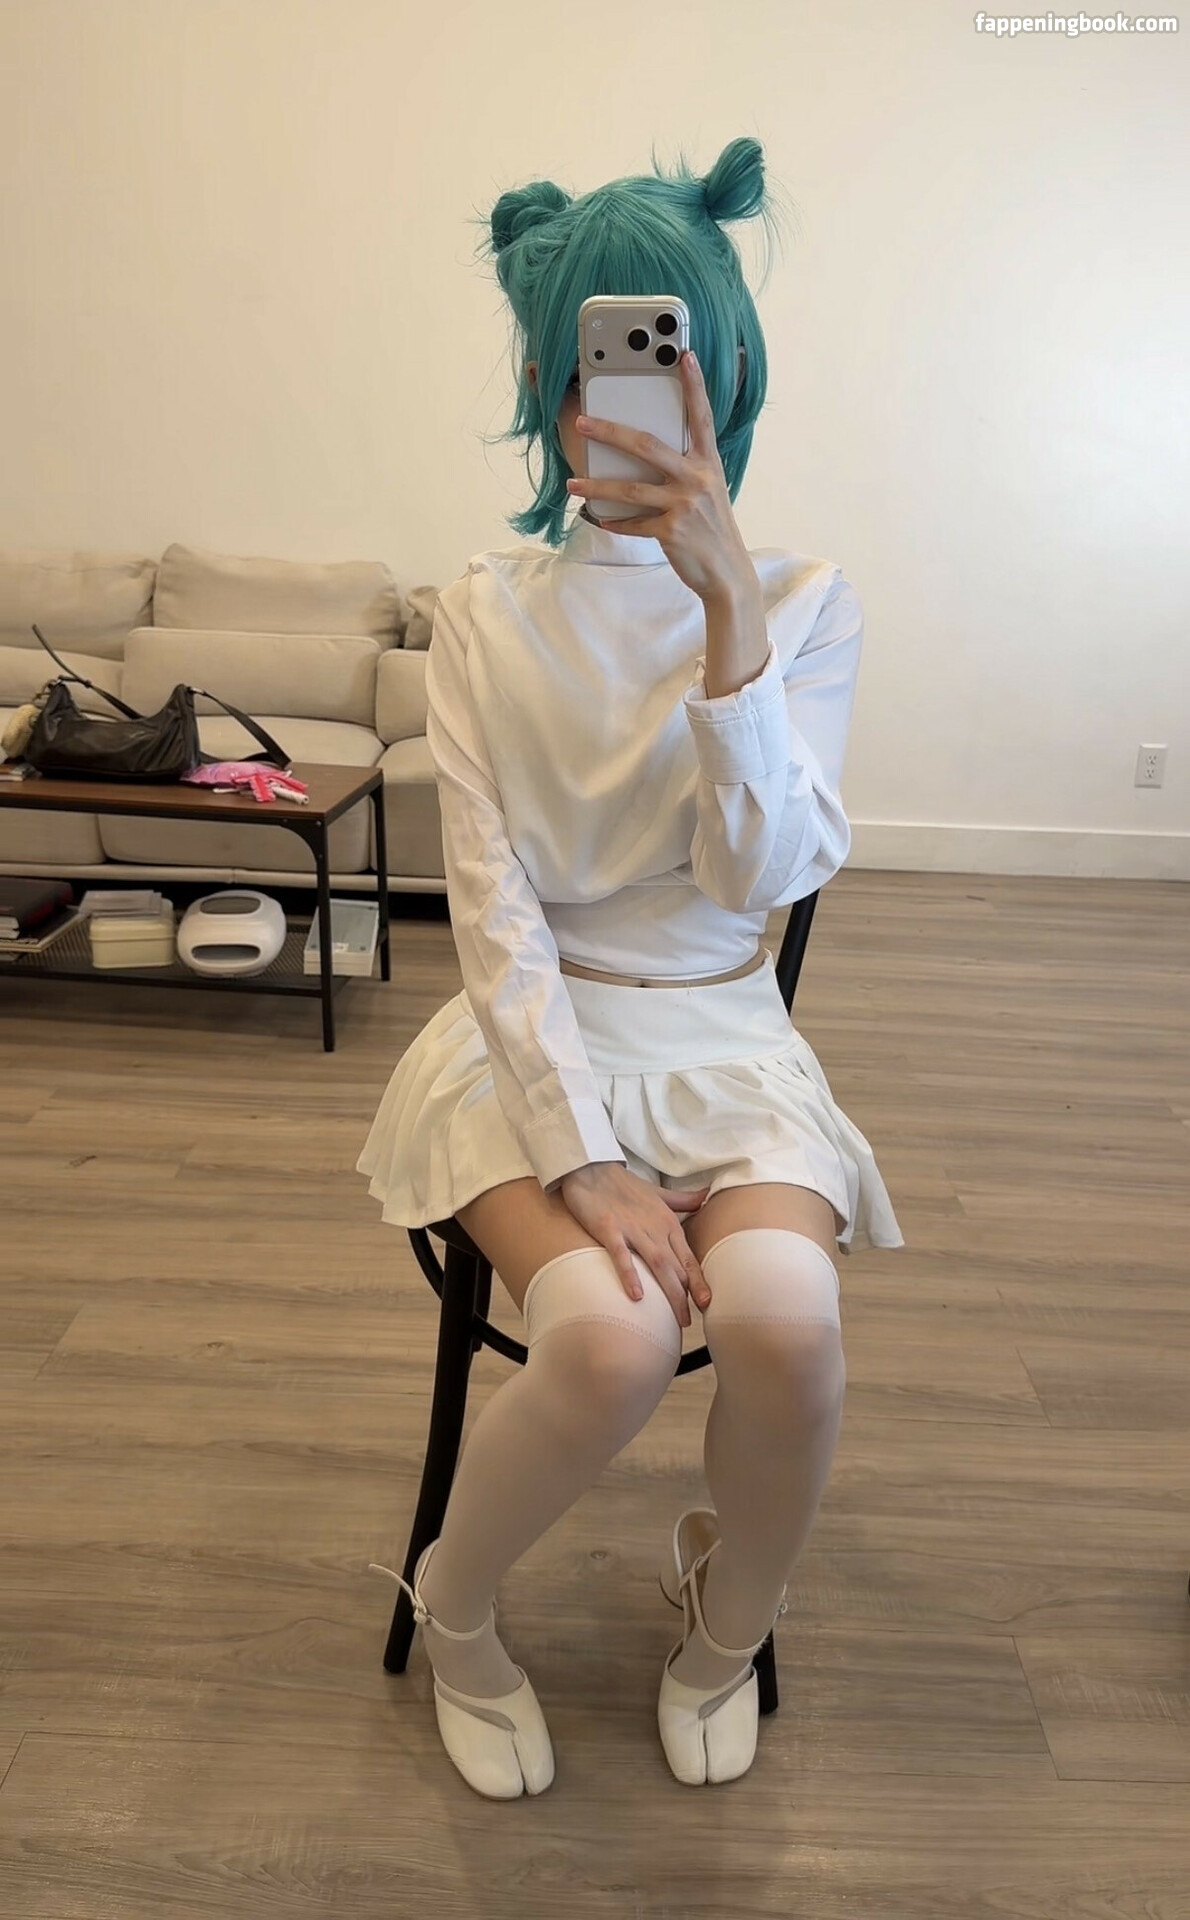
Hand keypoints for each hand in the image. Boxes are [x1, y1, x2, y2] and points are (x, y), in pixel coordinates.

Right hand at [558, 1162, 712, 1328]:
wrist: (591, 1167)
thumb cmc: (624, 1185)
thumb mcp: (659, 1193)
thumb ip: (683, 1200)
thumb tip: (706, 1197)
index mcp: (668, 1222)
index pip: (688, 1257)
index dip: (699, 1281)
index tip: (707, 1303)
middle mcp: (655, 1228)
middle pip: (677, 1266)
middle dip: (687, 1295)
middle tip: (691, 1322)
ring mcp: (632, 1229)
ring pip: (659, 1264)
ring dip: (670, 1292)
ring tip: (678, 1318)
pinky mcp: (609, 1229)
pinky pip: (622, 1255)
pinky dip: (631, 1275)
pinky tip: (637, 1296)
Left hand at [565, 350, 754, 603]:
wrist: (727, 572)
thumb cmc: (712, 529)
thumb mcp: (708, 491)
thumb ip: (686, 470)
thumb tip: (649, 456)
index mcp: (708, 463)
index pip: (701, 416)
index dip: (695, 385)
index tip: (684, 356)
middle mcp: (697, 478)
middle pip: (647, 445)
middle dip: (610, 432)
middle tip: (581, 422)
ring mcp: (684, 505)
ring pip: (630, 489)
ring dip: (596, 486)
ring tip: (572, 483)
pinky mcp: (672, 531)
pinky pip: (633, 523)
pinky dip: (614, 523)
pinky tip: (598, 519)